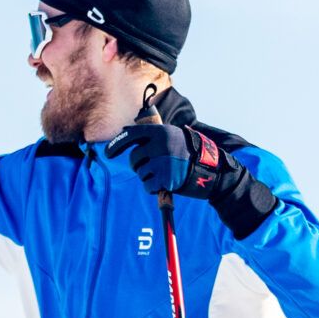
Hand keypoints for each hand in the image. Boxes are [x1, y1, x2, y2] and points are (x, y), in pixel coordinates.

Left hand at [112, 122, 249, 202]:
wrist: (210, 170)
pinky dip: (153, 187)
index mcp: (161, 132)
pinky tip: (165, 182)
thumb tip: (124, 130)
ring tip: (164, 172)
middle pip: (134, 158)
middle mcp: (161, 146)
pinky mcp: (166, 179)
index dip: (117, 144)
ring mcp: (163, 163)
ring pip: (140, 173)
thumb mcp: (171, 136)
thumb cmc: (187, 153)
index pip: (131, 135)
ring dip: (147, 175)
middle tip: (150, 166)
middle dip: (138, 165)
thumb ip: (150, 135)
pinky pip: (147, 186)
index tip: (108, 153)